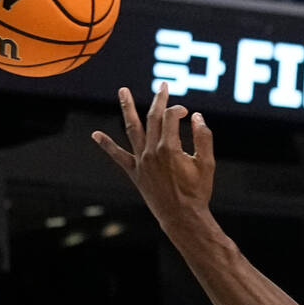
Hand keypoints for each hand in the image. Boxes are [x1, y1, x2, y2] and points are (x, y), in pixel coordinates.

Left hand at [92, 85, 215, 226]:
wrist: (182, 218)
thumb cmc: (197, 192)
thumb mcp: (207, 163)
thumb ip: (203, 137)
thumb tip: (197, 117)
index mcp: (170, 148)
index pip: (171, 117)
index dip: (179, 111)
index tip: (188, 114)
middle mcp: (151, 151)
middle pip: (153, 117)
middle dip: (159, 100)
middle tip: (163, 86)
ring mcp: (141, 161)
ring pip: (132, 128)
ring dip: (127, 108)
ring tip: (122, 90)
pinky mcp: (135, 173)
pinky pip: (118, 156)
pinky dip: (107, 145)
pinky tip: (96, 135)